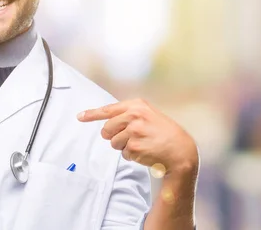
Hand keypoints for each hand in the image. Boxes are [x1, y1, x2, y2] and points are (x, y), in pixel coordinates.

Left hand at [77, 98, 198, 177]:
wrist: (181, 149)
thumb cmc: (163, 132)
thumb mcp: (148, 115)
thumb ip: (129, 115)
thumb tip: (106, 122)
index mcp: (137, 105)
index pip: (108, 109)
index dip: (91, 114)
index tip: (80, 117)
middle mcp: (134, 115)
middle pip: (107, 129)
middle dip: (113, 136)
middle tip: (129, 138)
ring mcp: (134, 131)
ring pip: (114, 143)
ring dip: (124, 147)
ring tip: (142, 144)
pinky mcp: (134, 146)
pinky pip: (123, 154)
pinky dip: (131, 155)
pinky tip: (145, 151)